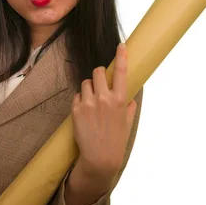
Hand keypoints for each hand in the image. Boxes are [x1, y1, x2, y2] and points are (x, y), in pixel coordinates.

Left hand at [71, 43, 136, 180]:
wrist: (99, 158)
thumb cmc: (116, 141)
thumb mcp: (128, 123)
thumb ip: (129, 108)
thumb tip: (129, 99)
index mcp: (120, 100)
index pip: (121, 72)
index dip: (121, 57)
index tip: (121, 46)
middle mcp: (104, 99)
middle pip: (98, 72)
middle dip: (99, 74)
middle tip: (100, 82)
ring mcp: (89, 103)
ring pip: (86, 82)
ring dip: (89, 88)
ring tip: (92, 102)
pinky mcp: (76, 109)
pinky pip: (77, 95)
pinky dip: (80, 100)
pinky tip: (85, 111)